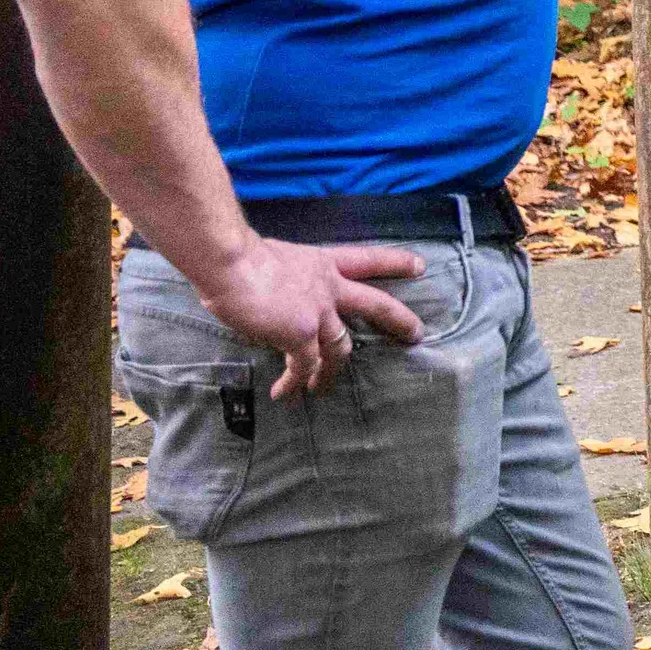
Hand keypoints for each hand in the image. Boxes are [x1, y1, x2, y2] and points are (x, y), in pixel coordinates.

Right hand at [196, 235, 425, 401]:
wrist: (230, 263)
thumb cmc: (240, 257)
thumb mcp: (276, 259)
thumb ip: (286, 279)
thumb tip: (275, 295)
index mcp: (323, 264)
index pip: (367, 260)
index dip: (395, 263)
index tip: (420, 266)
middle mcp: (329, 287)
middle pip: (376, 304)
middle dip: (399, 320)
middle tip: (416, 334)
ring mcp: (319, 312)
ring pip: (340, 347)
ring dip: (332, 371)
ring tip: (323, 388)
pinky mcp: (301, 335)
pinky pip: (304, 366)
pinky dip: (295, 382)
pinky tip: (284, 393)